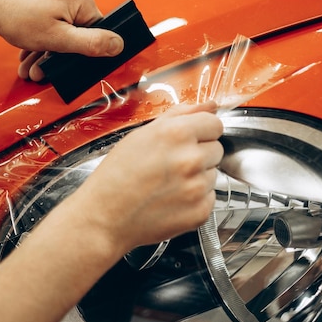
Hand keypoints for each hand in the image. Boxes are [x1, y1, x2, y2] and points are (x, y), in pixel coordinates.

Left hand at [0, 0, 124, 80]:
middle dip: (57, 56)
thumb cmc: (16, 17)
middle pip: (78, 32)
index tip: (67, 67)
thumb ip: (91, 44)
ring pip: (63, 29)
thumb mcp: (57, 39)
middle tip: (40, 72)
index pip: (97, 31)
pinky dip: (42, 39)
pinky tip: (28, 53)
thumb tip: (119, 45)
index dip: (83, 53)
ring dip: (46, 52)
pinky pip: (54, 21)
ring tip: (30, 67)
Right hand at [68, 101, 223, 252]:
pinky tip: (172, 199)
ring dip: (197, 177)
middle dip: (199, 154)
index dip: (201, 131)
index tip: (190, 139)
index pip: (215, 124)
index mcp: (177, 134)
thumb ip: (180, 115)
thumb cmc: (117, 176)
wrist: (105, 216)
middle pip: (217, 149)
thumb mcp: (142, 134)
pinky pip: (209, 197)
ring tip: (168, 183)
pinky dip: (195, 199)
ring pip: (213, 174)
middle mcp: (191, 159)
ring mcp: (197, 188)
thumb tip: (208, 105)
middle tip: (171, 164)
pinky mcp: (200, 212)